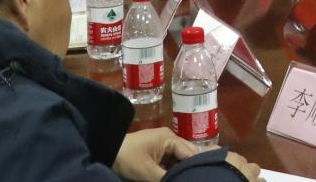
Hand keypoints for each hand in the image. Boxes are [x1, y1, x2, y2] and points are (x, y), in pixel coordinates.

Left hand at [114, 130, 261, 181]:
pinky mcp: (154, 155)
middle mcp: (169, 140)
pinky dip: (175, 172)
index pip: (192, 153)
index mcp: (170, 138)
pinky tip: (180, 178)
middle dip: (194, 168)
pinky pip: (170, 164)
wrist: (104, 151)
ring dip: (184, 171)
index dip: (201, 165)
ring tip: (196, 177)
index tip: (212, 173)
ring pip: (179, 161)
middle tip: (207, 175)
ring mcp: (162, 147)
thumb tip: (183, 181)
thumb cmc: (126, 159)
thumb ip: (167, 179)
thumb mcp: (147, 172)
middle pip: (188, 156)